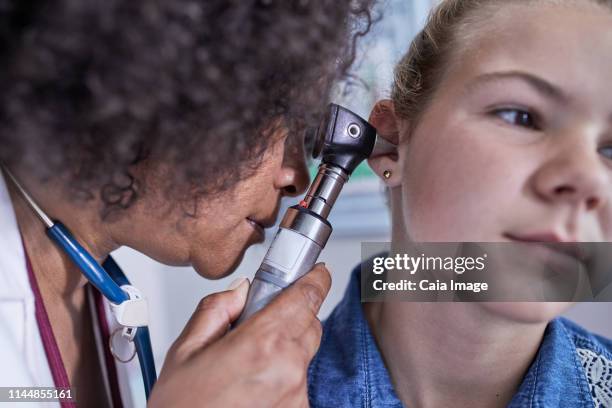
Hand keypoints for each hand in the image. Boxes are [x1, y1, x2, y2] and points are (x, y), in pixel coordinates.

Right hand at [148, 263, 330, 407]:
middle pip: (309, 323)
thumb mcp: (185, 351)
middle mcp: (288, 369)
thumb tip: (241, 290)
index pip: (306, 297)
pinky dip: (284, 375)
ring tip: (248, 363)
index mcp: (261, 343)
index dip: (314, 279)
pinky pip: (299, 380)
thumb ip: (216, 310)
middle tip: (261, 322)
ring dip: (286, 348)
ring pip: (304, 353)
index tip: (317, 272)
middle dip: (293, 314)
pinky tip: (254, 384)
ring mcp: (296, 395)